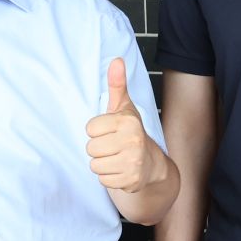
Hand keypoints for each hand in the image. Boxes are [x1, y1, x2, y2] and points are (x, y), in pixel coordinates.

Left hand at [86, 58, 154, 192]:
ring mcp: (133, 162)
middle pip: (90, 148)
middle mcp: (132, 141)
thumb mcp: (124, 107)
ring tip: (116, 158)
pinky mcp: (131, 180)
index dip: (97, 130)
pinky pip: (103, 180)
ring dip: (102, 163)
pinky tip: (120, 169)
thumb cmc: (131, 131)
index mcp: (127, 122)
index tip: (110, 131)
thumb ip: (117, 84)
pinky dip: (109, 177)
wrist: (151, 163)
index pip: (90, 128)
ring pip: (95, 165)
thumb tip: (116, 60)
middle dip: (98, 148)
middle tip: (113, 146)